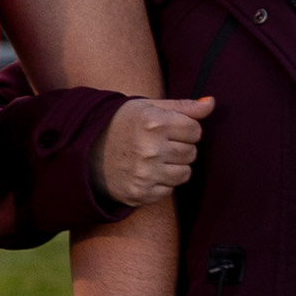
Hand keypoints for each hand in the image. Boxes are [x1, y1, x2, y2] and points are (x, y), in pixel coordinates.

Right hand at [96, 96, 213, 209]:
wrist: (84, 150)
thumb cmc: (120, 123)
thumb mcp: (147, 107)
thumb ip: (183, 106)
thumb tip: (211, 102)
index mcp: (154, 122)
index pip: (195, 130)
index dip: (185, 129)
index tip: (170, 129)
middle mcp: (150, 149)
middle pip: (192, 152)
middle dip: (180, 147)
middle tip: (159, 143)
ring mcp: (145, 174)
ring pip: (185, 173)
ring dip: (175, 166)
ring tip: (155, 158)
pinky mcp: (141, 193)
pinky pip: (170, 190)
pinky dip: (162, 182)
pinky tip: (147, 171)